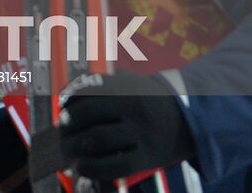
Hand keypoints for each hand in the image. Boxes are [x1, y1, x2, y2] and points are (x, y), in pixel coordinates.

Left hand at [58, 71, 196, 181]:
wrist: (189, 117)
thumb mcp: (129, 82)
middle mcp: (133, 107)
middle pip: (87, 115)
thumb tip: (66, 100)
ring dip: (74, 147)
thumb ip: (100, 86)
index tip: (62, 109)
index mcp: (125, 86)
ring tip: (67, 150)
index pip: (85, 91)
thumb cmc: (148, 100)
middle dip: (67, 125)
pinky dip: (92, 168)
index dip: (68, 101)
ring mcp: (142, 133)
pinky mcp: (148, 157)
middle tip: (62, 133)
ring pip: (97, 140)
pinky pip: (115, 165)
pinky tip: (81, 167)